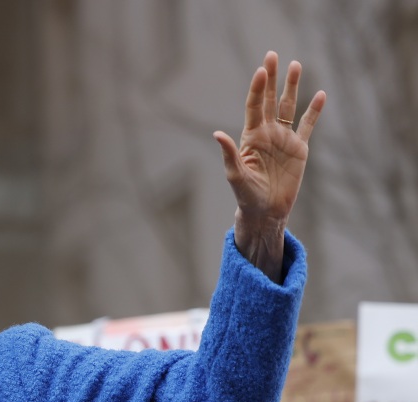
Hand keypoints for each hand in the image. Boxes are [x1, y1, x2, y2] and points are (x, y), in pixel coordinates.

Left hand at [214, 51, 324, 280]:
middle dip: (271, 78)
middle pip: (271, 100)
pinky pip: (307, 126)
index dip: (258, 89)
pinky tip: (319, 95)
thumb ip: (228, 154)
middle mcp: (267, 133)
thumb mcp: (235, 175)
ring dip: (293, 87)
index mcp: (250, 137)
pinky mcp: (299, 149)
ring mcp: (284, 139)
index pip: (254, 106)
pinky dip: (314, 111)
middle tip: (272, 55)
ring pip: (289, 107)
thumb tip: (217, 134)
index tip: (260, 71)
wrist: (265, 211)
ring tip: (296, 65)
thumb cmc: (245, 196)